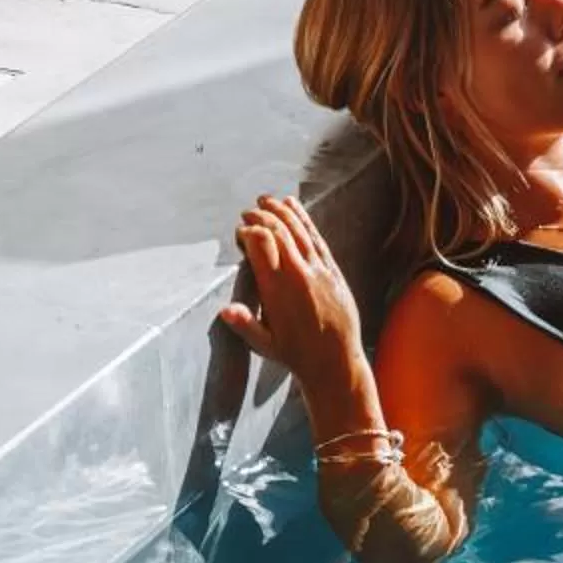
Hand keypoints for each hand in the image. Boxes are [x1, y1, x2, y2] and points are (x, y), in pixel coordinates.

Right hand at [221, 194, 370, 410]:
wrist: (336, 362)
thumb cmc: (296, 355)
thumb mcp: (265, 344)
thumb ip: (245, 324)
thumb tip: (225, 310)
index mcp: (277, 291)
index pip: (261, 245)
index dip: (248, 232)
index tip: (240, 232)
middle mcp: (299, 276)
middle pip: (278, 232)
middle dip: (260, 217)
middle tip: (247, 212)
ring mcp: (319, 271)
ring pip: (298, 230)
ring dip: (280, 211)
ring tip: (265, 200)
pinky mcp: (333, 271)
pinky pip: (316, 238)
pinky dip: (303, 219)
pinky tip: (293, 204)